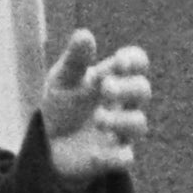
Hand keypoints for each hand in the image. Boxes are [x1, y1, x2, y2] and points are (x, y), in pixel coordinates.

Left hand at [38, 30, 152, 181]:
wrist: (50, 145)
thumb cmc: (63, 105)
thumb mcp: (62, 80)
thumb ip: (74, 60)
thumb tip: (85, 34)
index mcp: (113, 78)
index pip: (137, 64)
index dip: (135, 60)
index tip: (119, 61)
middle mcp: (122, 103)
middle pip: (142, 90)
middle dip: (127, 87)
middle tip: (104, 88)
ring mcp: (121, 131)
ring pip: (139, 124)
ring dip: (120, 120)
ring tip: (97, 119)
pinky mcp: (113, 158)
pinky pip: (125, 158)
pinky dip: (112, 156)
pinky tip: (93, 153)